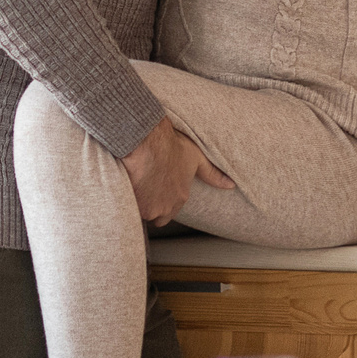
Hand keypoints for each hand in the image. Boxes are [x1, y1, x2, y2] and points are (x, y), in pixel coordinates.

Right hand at [120, 116, 234, 225]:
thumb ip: (212, 174)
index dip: (162, 200)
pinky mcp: (134, 205)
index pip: (170, 211)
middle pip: (155, 216)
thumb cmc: (171, 146)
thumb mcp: (196, 158)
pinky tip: (125, 184)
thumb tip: (231, 185)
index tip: (156, 187)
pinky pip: (128, 208)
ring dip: (137, 202)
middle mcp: (166, 207)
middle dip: (151, 206)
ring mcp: (149, 208)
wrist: (147, 141)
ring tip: (134, 183)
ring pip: (141, 212)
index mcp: (180, 197)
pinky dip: (126, 198)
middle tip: (145, 187)